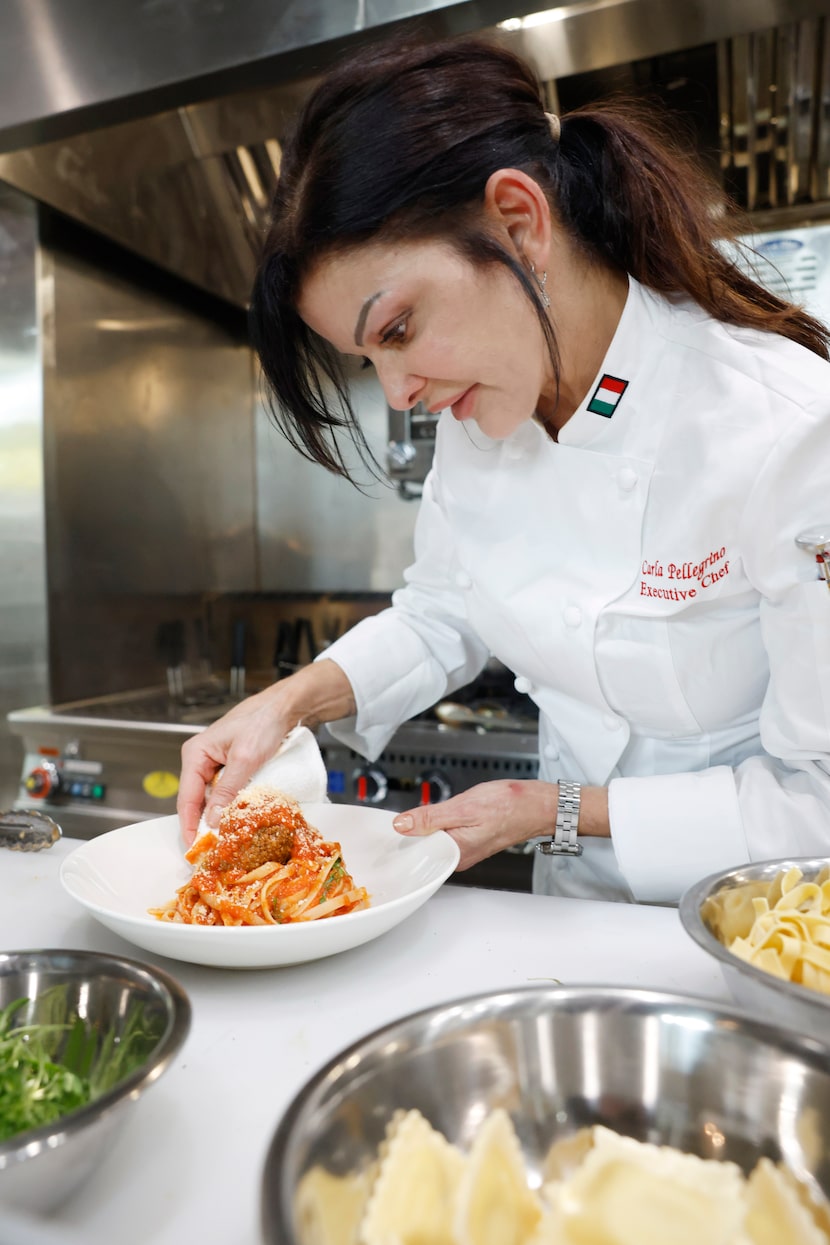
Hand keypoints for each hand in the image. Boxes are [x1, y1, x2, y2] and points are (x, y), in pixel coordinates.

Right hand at [177, 659, 354, 845]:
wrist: (284, 707)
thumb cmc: (262, 724)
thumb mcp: (245, 760)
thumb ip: (227, 790)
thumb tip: (212, 820)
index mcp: (195, 754)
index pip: (186, 797)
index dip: (189, 824)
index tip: (193, 847)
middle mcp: (201, 758)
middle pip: (197, 798)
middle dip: (203, 823)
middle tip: (210, 849)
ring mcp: (215, 761)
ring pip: (212, 795)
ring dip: (218, 814)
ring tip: (224, 838)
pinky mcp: (230, 764)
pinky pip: (225, 789)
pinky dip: (230, 803)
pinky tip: (236, 818)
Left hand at [392, 780, 558, 869]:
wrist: (537, 804)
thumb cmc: (510, 806)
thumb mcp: (464, 806)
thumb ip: (430, 817)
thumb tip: (402, 824)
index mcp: (455, 854)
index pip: (417, 851)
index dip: (403, 836)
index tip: (393, 824)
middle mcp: (459, 857)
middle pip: (424, 845)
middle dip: (416, 828)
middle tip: (413, 813)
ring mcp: (465, 849)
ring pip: (434, 837)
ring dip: (430, 823)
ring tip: (435, 810)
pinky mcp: (470, 840)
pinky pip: (446, 833)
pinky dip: (442, 821)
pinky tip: (447, 811)